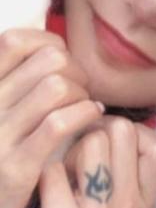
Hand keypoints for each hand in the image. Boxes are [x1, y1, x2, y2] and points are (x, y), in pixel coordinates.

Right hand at [0, 28, 101, 207]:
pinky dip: (84, 116)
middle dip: (76, 72)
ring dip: (83, 95)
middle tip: (83, 93)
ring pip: (56, 86)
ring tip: (88, 111)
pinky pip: (59, 123)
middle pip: (46, 59)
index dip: (51, 46)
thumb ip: (13, 91)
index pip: (16, 41)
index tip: (64, 68)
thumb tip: (51, 59)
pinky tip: (91, 122)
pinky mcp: (15, 167)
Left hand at [0, 116, 155, 207]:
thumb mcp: (106, 200)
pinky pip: (53, 167)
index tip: (104, 146)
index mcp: (146, 204)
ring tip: (59, 178)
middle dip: (92, 134)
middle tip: (75, 163)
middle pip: (122, 131)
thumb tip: (109, 111)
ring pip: (91, 141)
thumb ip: (120, 163)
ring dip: (66, 151)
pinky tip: (40, 195)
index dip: (128, 133)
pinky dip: (41, 173)